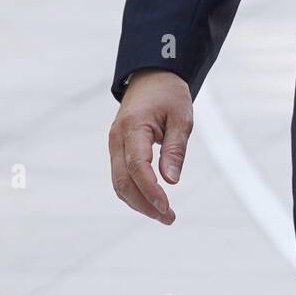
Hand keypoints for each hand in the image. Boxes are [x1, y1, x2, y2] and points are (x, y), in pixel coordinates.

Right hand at [108, 70, 192, 225]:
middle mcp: (117, 138)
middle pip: (123, 181)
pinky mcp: (118, 149)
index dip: (150, 190)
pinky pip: (121, 176)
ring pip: (119, 183)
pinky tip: (152, 201)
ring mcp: (114, 144)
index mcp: (132, 127)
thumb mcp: (182, 117)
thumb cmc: (169, 94)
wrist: (152, 76)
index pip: (136, 166)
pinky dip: (135, 192)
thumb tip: (171, 181)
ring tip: (164, 215)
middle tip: (170, 218)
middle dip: (144, 204)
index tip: (167, 207)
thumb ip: (175, 148)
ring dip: (139, 202)